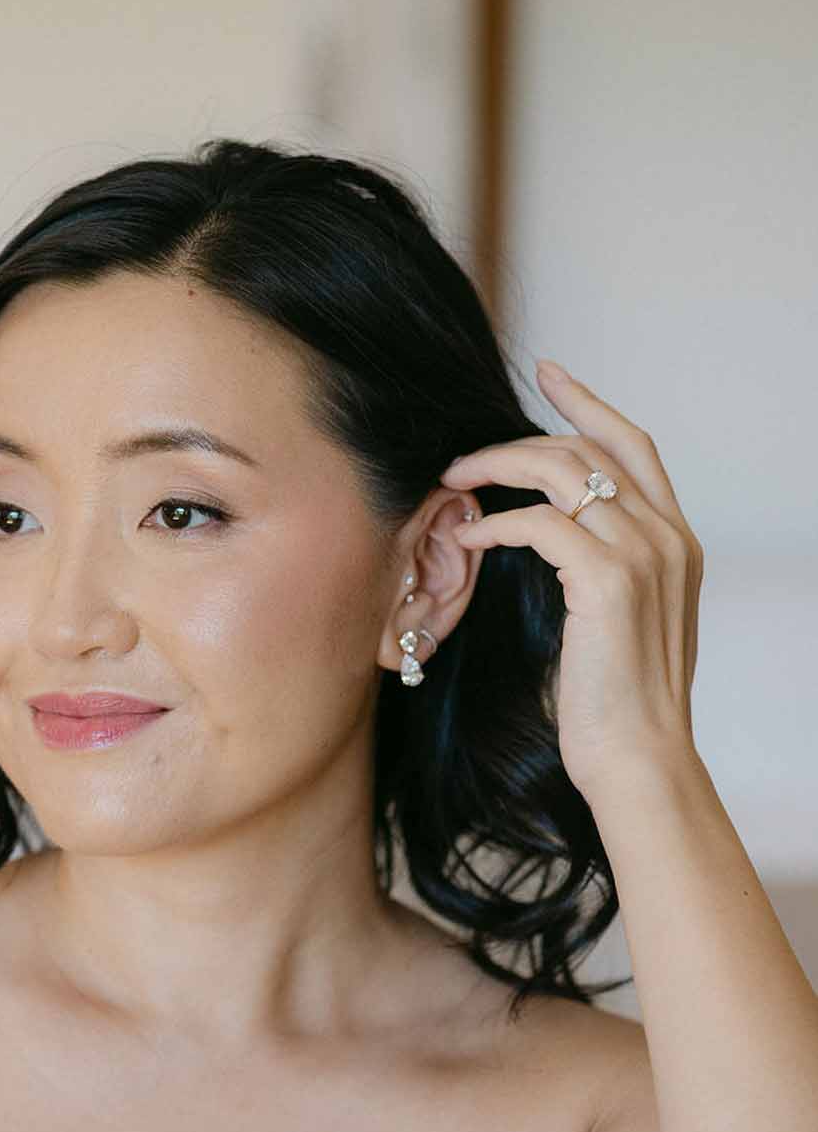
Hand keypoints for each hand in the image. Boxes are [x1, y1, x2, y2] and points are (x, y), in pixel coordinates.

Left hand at [439, 361, 703, 800]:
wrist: (640, 758)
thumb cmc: (617, 706)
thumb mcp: (619, 623)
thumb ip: (602, 570)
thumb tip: (554, 542)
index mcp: (676, 541)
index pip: (633, 445)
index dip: (588, 403)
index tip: (548, 373)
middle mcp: (667, 536)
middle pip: (590, 447)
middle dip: (520, 438)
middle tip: (465, 455)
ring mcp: (643, 554)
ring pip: (562, 472)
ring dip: (498, 469)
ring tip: (454, 484)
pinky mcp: (608, 580)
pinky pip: (540, 522)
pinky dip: (496, 523)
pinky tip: (468, 539)